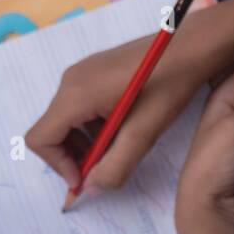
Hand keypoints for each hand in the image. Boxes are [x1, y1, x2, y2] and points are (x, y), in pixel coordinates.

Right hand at [26, 25, 209, 193]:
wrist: (192, 45)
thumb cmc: (170, 84)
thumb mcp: (143, 133)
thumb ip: (114, 167)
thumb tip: (91, 189)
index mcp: (76, 94)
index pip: (40, 139)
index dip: (59, 166)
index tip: (87, 179)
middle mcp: (71, 81)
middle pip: (52, 130)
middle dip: (74, 156)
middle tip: (106, 167)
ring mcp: (81, 73)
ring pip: (67, 120)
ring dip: (87, 142)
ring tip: (122, 145)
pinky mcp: (93, 71)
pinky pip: (80, 106)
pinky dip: (94, 125)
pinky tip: (125, 126)